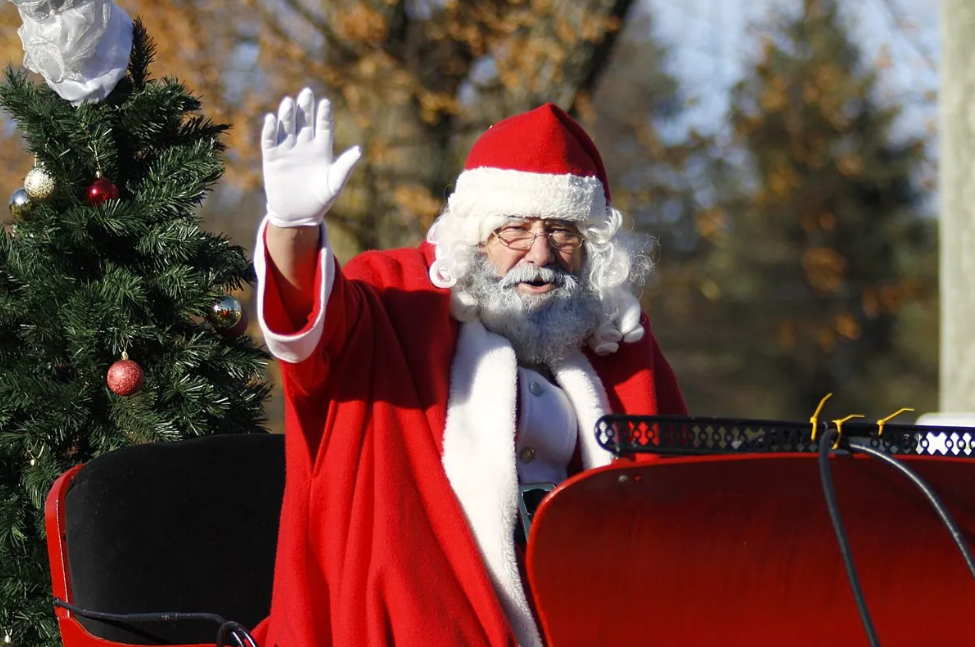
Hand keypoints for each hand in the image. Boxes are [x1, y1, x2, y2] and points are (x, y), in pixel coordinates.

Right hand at [261, 88, 361, 227]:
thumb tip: (358, 150)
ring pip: (287, 126)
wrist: (298, 214)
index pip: (323, 126)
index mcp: (322, 149)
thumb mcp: (335, 184)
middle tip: (306, 93)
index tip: (325, 102)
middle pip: (305, 120)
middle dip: (305, 107)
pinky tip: (271, 119)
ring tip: (289, 102)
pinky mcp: (272, 158)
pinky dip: (270, 130)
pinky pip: (270, 140)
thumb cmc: (321, 200)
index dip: (324, 114)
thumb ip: (345, 166)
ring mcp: (288, 150)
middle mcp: (304, 145)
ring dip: (287, 114)